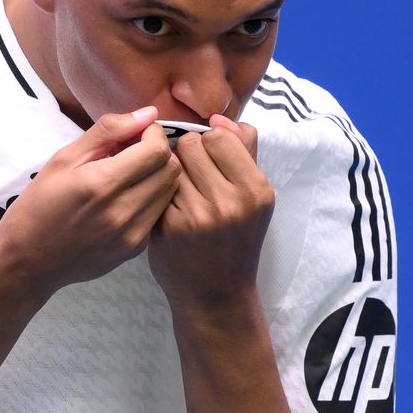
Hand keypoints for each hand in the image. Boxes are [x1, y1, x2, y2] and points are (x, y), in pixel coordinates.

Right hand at [0, 106, 183, 294]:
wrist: (28, 261)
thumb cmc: (39, 205)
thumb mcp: (63, 158)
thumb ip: (108, 131)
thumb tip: (148, 114)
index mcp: (101, 184)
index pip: (156, 150)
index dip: (152, 134)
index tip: (136, 133)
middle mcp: (123, 212)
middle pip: (170, 170)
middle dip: (158, 152)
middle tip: (134, 151)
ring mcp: (132, 235)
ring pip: (170, 192)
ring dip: (157, 175)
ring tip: (130, 174)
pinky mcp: (135, 249)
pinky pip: (158, 213)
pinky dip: (151, 198)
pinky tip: (126, 197)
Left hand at [149, 113, 273, 310]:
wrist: (216, 294)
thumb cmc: (236, 240)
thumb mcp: (254, 197)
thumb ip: (244, 151)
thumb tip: (220, 118)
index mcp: (256, 189)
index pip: (220, 135)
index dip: (210, 143)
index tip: (211, 161)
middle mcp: (229, 202)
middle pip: (191, 144)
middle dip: (189, 155)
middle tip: (195, 178)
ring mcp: (197, 215)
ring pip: (170, 163)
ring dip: (172, 172)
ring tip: (183, 193)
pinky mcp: (168, 226)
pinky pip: (157, 186)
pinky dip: (160, 192)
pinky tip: (171, 209)